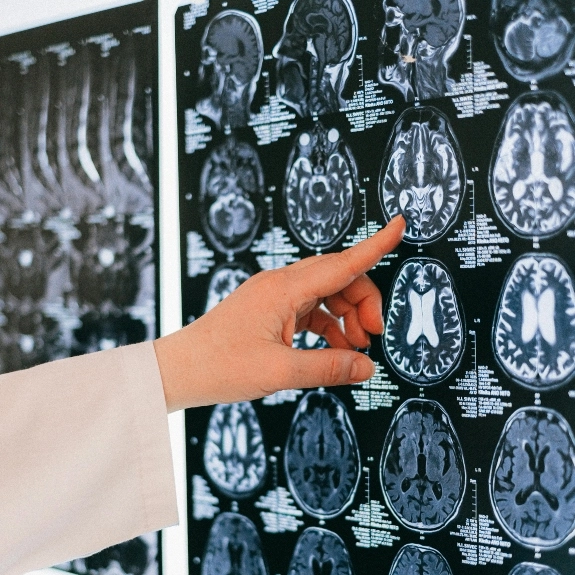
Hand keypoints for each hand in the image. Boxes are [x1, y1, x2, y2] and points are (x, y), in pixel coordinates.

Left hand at [154, 215, 404, 411]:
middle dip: (363, 302)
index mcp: (282, 288)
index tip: (398, 226)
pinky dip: (327, 326)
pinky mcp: (269, 311)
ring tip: (355, 348)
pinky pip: (309, 310)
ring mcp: (273, 296)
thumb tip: (365, 367)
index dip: (374, 246)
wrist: (178, 371)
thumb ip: (328, 367)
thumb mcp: (279, 371)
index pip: (341, 263)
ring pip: (325, 295)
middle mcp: (279, 285)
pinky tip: (334, 349)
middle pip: (337, 279)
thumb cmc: (217, 366)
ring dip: (346, 317)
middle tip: (372, 336)